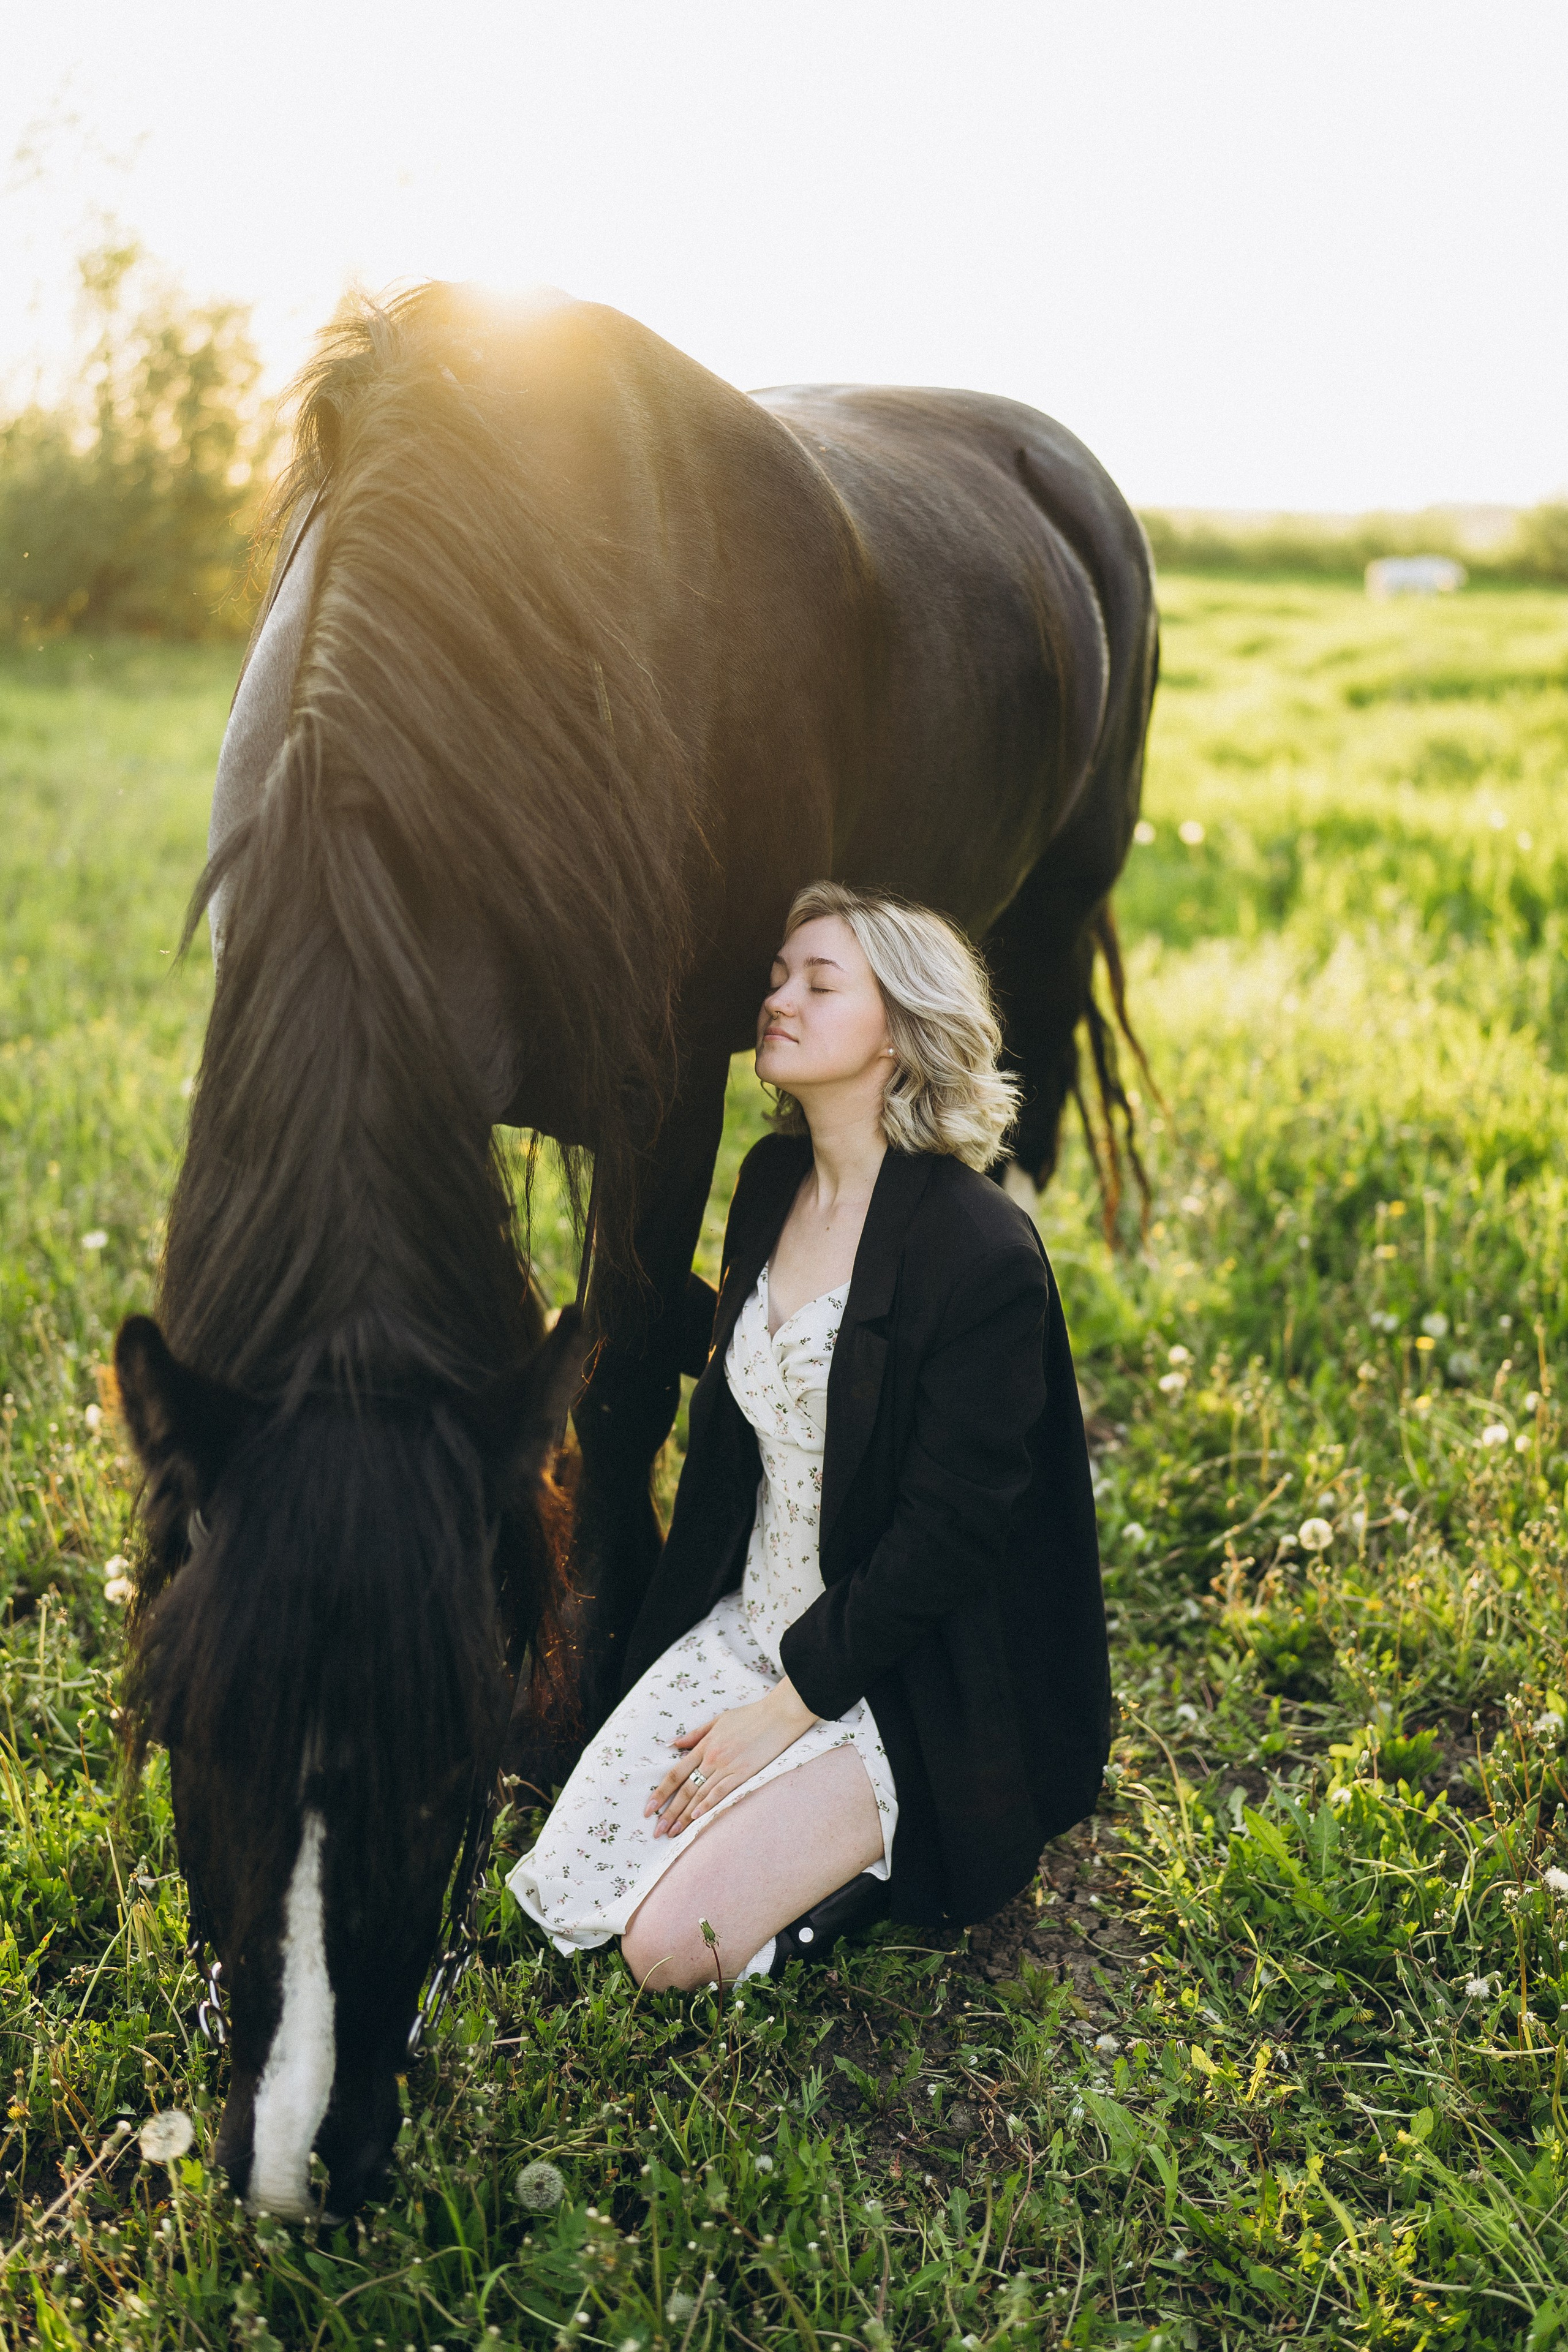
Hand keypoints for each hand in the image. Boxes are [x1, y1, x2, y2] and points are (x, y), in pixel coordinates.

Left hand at [645, 1679, 819, 1837]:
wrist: (778, 1715)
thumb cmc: (749, 1716)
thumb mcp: (718, 1720)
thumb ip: (694, 1734)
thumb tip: (672, 1744)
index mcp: (704, 1745)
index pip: (675, 1774)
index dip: (660, 1793)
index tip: (649, 1809)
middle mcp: (712, 1758)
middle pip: (685, 1789)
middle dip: (669, 1812)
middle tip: (657, 1831)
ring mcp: (728, 1767)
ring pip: (700, 1795)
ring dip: (685, 1816)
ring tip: (673, 1833)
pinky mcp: (744, 1773)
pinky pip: (722, 1792)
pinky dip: (709, 1806)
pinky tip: (697, 1819)